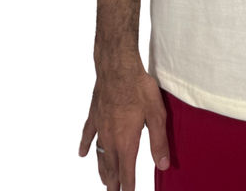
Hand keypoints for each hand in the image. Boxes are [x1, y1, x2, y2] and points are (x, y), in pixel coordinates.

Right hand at [79, 65, 170, 189]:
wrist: (117, 67)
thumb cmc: (139, 88)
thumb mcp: (156, 115)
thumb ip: (159, 142)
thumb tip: (163, 165)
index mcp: (126, 141)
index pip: (127, 172)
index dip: (128, 187)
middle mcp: (110, 139)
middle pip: (111, 168)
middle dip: (114, 183)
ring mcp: (100, 127)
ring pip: (99, 155)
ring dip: (102, 169)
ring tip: (104, 180)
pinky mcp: (94, 115)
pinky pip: (88, 135)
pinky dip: (85, 145)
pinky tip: (83, 153)